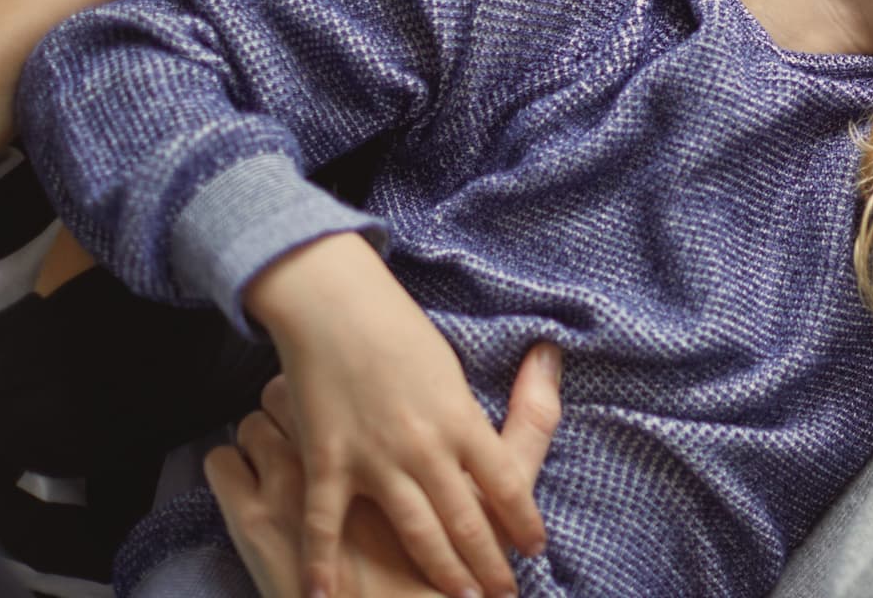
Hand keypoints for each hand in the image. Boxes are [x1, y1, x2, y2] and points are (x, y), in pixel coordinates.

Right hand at [244, 235, 547, 597]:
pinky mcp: (329, 462)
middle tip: (503, 595)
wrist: (332, 304)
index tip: (535, 549)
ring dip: (439, 571)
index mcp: (461, 418)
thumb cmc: (396, 329)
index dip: (523, 521)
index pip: (507, 482)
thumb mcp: (453, 365)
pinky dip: (322, 564)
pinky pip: (327, 524)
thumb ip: (483, 387)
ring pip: (417, 529)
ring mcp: (377, 458)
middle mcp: (427, 445)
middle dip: (488, 564)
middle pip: (468, 518)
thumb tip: (550, 362)